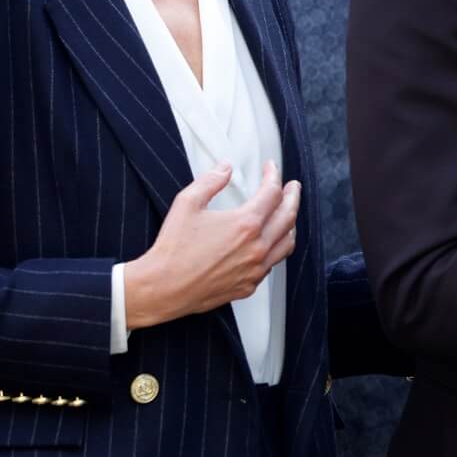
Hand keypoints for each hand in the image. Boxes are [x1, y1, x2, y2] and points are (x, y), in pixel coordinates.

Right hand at [123, 161, 299, 328]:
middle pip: (288, 216)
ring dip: (290, 224)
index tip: (271, 169)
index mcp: (246, 224)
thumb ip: (211, 181)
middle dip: (293, 197)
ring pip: (287, 243)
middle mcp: (257, 247)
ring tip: (287, 214)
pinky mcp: (248, 285)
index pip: (272, 193)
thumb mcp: (188, 203)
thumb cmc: (173, 249)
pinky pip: (272, 264)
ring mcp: (255, 269)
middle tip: (293, 187)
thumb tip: (225, 168)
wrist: (164, 288)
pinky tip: (269, 244)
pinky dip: (276, 249)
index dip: (274, 176)